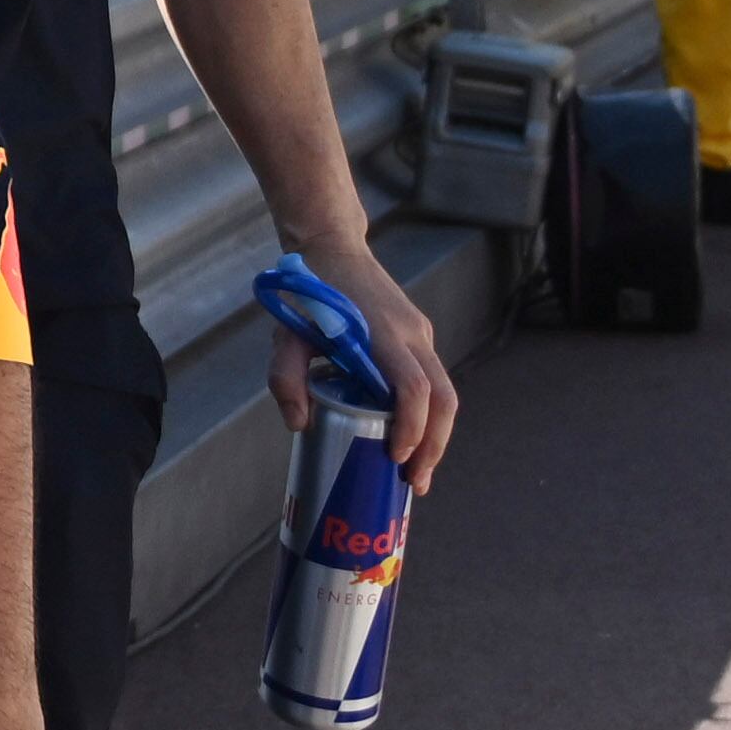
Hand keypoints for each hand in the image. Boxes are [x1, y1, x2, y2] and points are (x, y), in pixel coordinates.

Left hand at [267, 232, 458, 486]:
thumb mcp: (285, 334)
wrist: (332, 247)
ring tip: (416, 472)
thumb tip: (299, 426)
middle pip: (444, 398)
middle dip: (434, 445)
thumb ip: (285, 378)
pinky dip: (429, 415)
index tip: (395, 455)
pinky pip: (434, 380)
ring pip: (446, 392)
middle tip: (415, 482)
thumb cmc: (308, 294)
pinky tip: (411, 438)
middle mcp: (411, 335)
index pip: (414, 387)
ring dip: (437, 435)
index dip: (411, 426)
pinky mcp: (420, 335)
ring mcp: (420, 334)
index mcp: (381, 334)